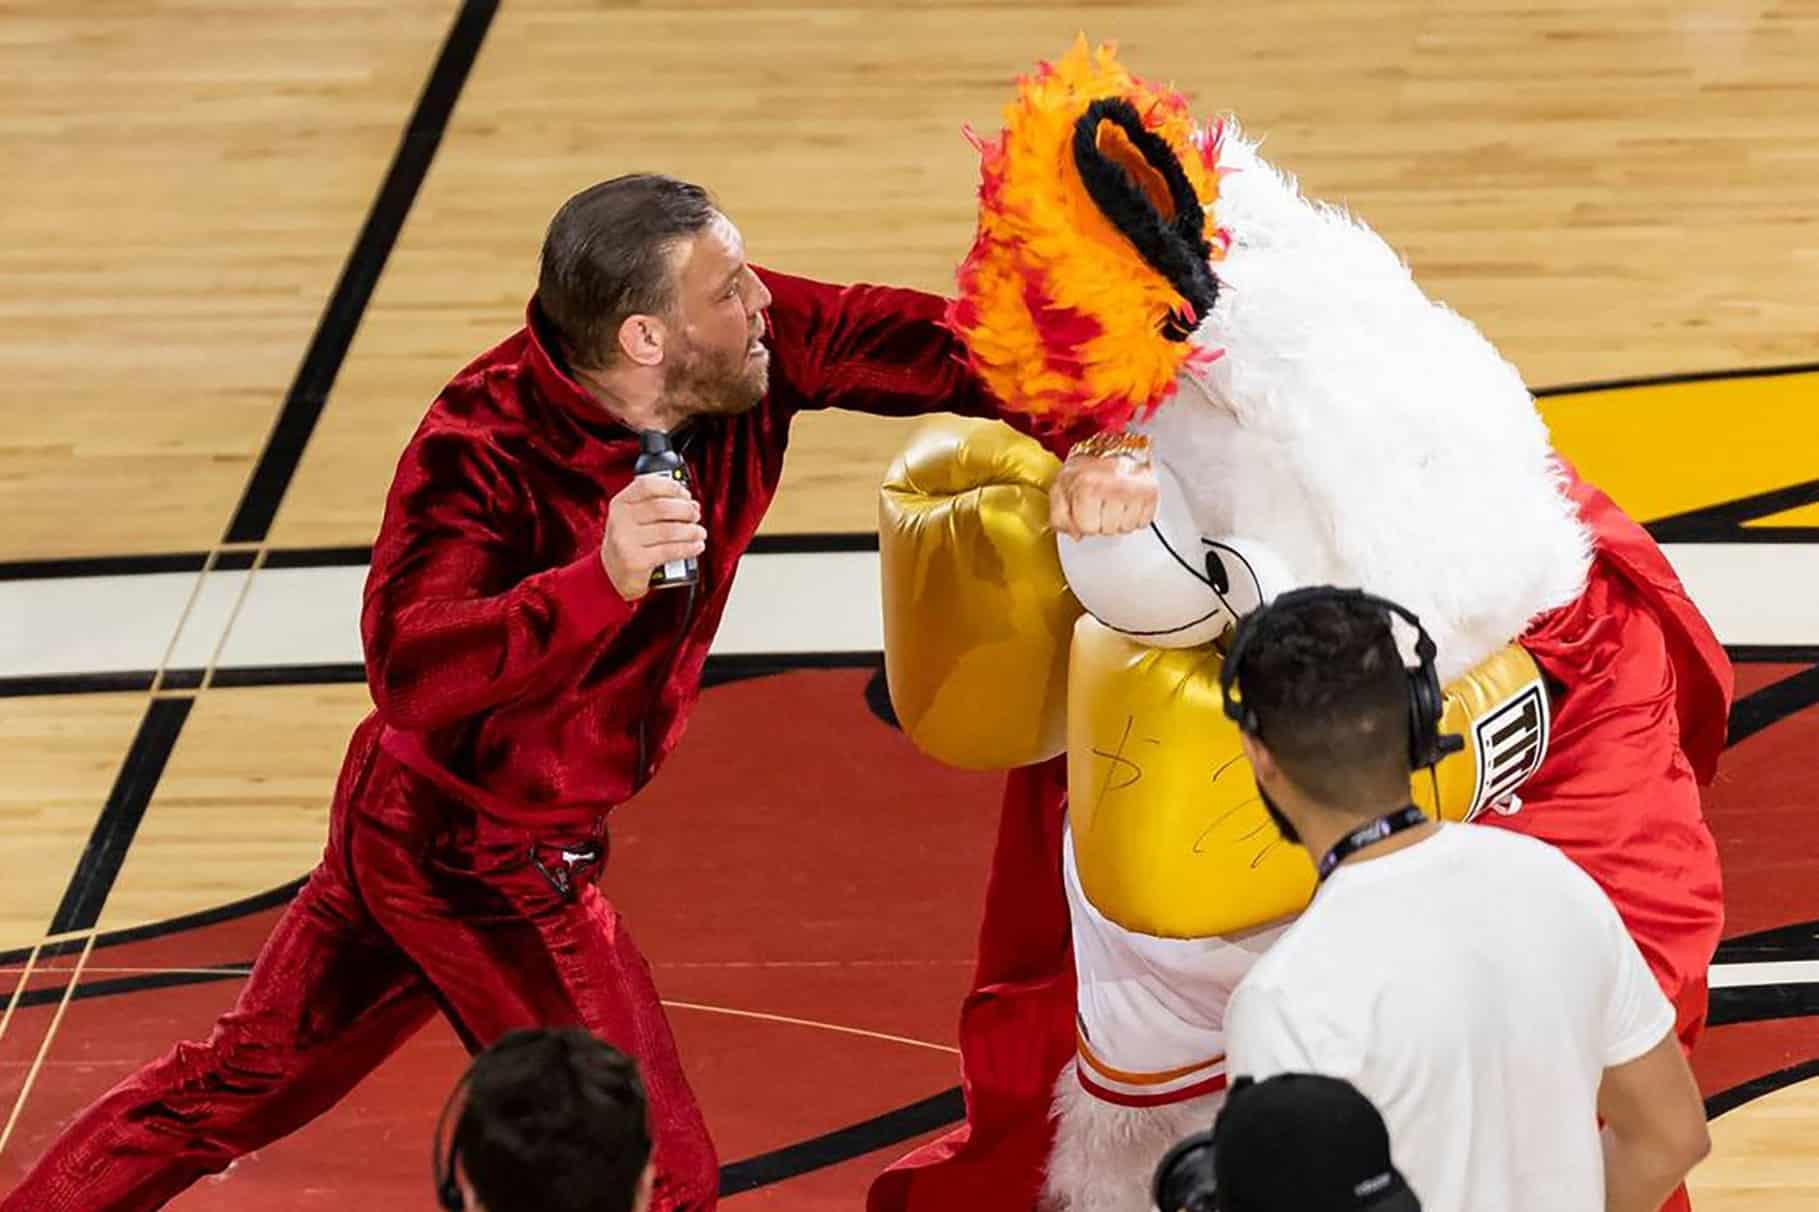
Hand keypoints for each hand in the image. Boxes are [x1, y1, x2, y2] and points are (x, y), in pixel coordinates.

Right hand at [601, 475, 705, 600]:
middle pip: (662, 507)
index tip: (686, 495)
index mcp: (621, 503)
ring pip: (669, 530)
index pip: (647, 485)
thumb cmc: (631, 540)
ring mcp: (626, 541)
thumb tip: (691, 503)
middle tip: (695, 515)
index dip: (672, 487)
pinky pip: (670, 551)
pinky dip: (688, 548)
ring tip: (699, 532)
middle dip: (686, 510)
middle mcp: (620, 520)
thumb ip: (656, 504)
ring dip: (691, 531)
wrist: (614, 573)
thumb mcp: (634, 517)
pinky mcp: (635, 561)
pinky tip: (696, 546)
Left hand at [1050, 453, 1159, 538]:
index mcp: (1086, 485)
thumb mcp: (1061, 488)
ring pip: (1125, 528)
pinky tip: (1127, 502)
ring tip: (1113, 501)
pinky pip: (1142, 522)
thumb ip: (1059, 517)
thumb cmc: (1086, 467)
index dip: (1085, 522)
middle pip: (1107, 530)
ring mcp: (1134, 488)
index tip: (1085, 509)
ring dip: (1118, 520)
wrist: (1112, 444)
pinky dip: (1134, 517)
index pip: (1087, 528)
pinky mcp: (1150, 491)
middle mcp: (1112, 485)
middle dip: (1101, 522)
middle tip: (1100, 503)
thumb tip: (1075, 535)